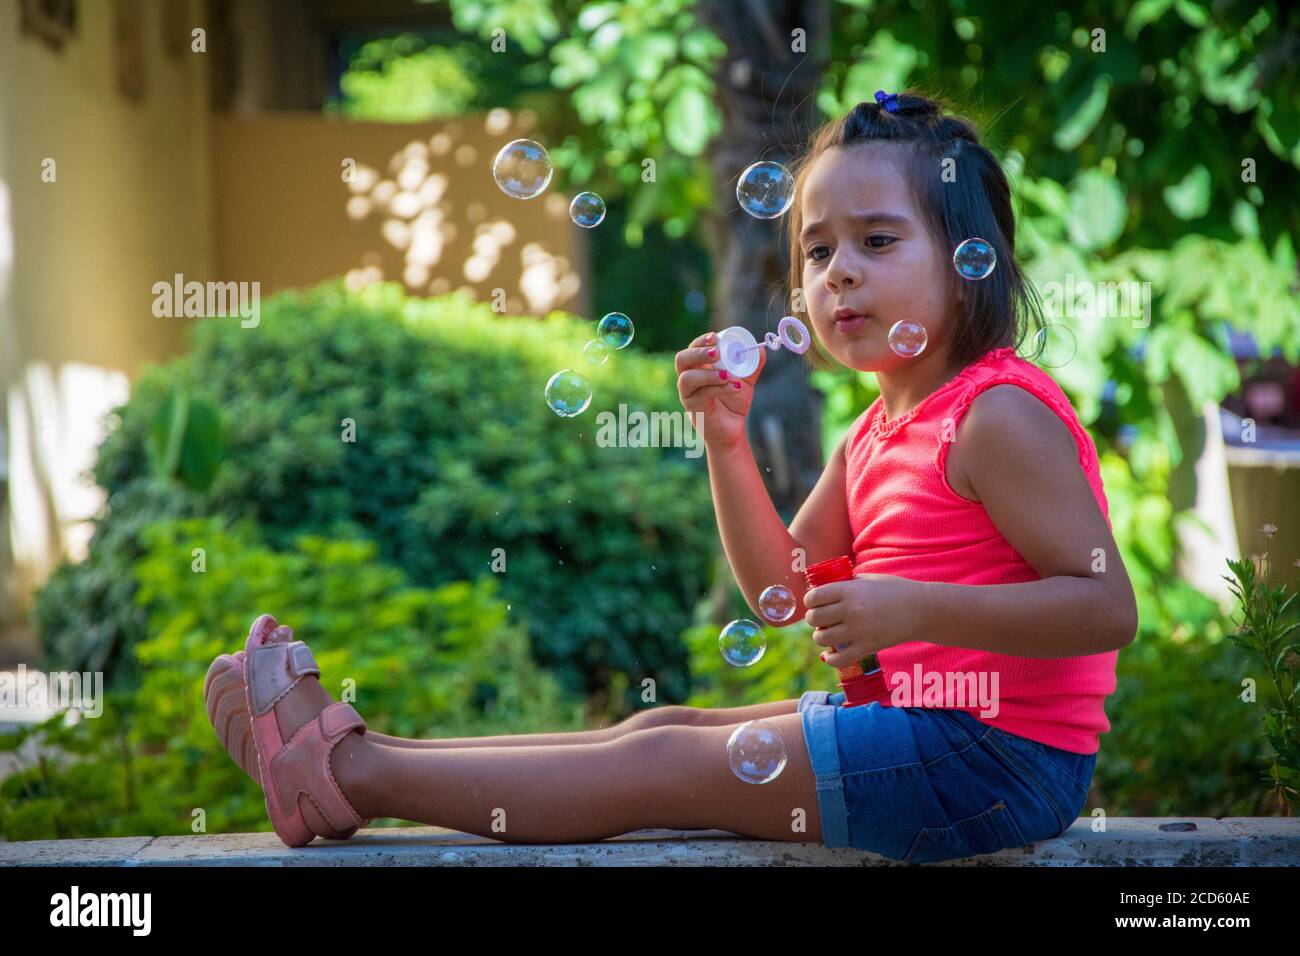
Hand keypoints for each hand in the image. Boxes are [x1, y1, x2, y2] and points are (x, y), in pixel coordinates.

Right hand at [675, 331, 765, 451]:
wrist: (733, 430)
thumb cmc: (734, 403)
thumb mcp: (745, 380)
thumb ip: (752, 364)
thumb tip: (760, 348)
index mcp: (698, 368)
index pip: (692, 348)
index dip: (701, 341)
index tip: (715, 337)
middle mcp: (688, 379)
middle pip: (682, 360)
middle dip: (698, 353)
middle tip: (716, 352)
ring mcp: (688, 395)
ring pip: (687, 378)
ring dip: (708, 374)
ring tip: (728, 375)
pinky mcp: (693, 409)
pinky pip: (701, 395)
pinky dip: (719, 389)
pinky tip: (734, 388)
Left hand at [803, 574, 926, 667]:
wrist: (921, 610)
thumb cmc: (895, 591)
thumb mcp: (869, 578)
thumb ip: (846, 583)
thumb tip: (822, 589)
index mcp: (850, 590)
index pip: (814, 597)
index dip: (810, 601)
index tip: (814, 603)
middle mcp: (852, 610)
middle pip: (814, 618)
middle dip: (813, 619)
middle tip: (821, 619)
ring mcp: (859, 631)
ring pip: (821, 639)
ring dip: (820, 637)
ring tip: (828, 634)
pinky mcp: (868, 648)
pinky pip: (838, 659)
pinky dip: (830, 659)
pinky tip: (831, 654)